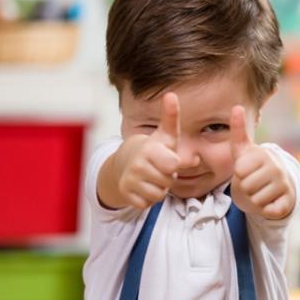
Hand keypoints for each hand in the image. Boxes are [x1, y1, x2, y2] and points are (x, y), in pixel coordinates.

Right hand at [117, 92, 180, 208]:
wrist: (124, 163)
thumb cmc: (154, 149)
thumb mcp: (165, 134)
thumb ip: (171, 117)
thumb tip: (171, 95)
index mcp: (149, 150)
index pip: (173, 165)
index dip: (175, 165)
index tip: (169, 158)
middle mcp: (137, 165)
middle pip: (168, 182)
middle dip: (168, 177)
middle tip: (160, 169)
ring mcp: (130, 180)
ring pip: (158, 195)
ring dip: (159, 188)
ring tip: (153, 177)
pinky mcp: (126, 194)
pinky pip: (147, 204)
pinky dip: (148, 198)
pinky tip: (144, 187)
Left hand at [230, 105, 294, 219]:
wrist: (276, 185)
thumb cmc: (254, 166)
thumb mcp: (243, 150)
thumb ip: (238, 130)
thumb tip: (237, 106)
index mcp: (264, 154)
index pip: (239, 171)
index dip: (239, 174)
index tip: (247, 170)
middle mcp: (277, 168)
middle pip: (246, 186)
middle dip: (246, 188)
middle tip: (254, 182)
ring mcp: (285, 185)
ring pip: (255, 200)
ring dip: (255, 199)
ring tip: (261, 191)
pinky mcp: (288, 202)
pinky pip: (268, 210)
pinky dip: (265, 209)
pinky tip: (270, 201)